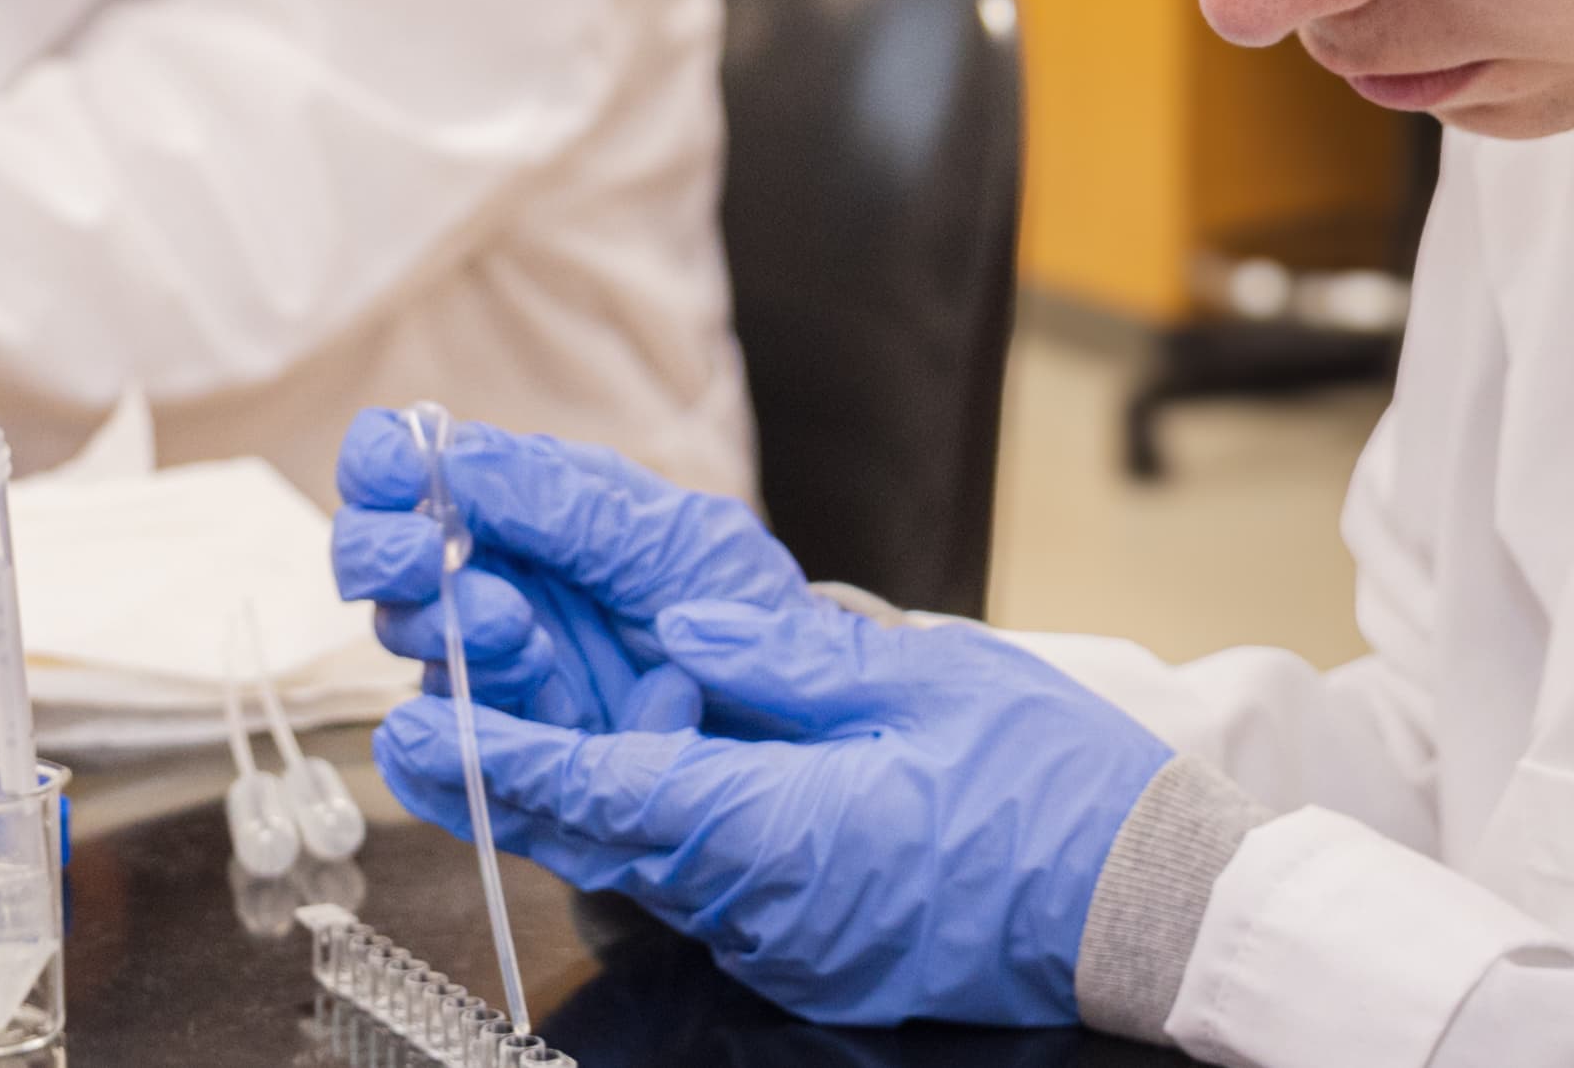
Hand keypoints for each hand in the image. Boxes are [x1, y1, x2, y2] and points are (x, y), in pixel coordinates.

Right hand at [334, 410, 829, 736]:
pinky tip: (459, 731)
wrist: (805, 725)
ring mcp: (494, 665)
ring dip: (445, 633)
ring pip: (411, 643)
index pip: (415, 468)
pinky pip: (444, 738)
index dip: (381, 463)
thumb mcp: (672, 541)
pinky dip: (446, 730)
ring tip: (521, 639)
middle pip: (379, 557)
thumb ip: (567, 503)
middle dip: (385, 553)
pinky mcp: (507, 747)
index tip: (394, 478)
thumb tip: (457, 453)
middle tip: (428, 562)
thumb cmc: (749, 614)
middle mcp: (495, 579)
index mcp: (527, 508)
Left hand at [377, 598, 1171, 1027]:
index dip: (501, 760)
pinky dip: (663, 827)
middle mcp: (762, 905)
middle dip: (507, 776)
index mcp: (783, 832)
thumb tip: (680, 624)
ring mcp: (785, 939)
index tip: (416, 729)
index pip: (605, 794)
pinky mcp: (811, 948)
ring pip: (647, 865)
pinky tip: (658, 769)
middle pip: (599, 841)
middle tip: (416, 723)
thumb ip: (790, 660)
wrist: (1157, 913)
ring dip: (582, 797)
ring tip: (517, 724)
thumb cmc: (1058, 793)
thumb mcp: (929, 686)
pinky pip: (710, 885)